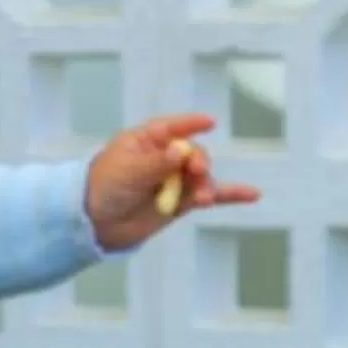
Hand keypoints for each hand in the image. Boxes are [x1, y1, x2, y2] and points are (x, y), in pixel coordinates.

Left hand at [85, 112, 258, 250]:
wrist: (95, 224)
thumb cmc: (104, 187)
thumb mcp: (128, 171)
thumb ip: (156, 163)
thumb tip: (182, 150)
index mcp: (145, 141)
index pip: (172, 128)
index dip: (190, 124)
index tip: (209, 123)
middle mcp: (163, 157)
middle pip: (192, 153)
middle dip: (198, 161)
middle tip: (196, 172)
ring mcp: (173, 180)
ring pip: (201, 176)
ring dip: (206, 184)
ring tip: (204, 198)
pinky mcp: (180, 202)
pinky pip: (209, 195)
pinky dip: (229, 195)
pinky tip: (252, 194)